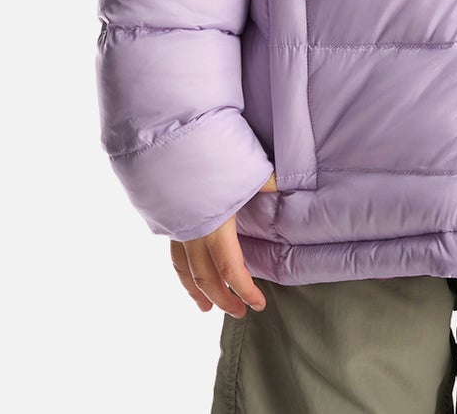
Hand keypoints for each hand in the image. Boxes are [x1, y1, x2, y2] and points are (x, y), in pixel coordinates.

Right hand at [170, 170, 277, 317]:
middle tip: (238, 313)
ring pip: (185, 270)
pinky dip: (182, 270)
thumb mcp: (244, 167)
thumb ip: (266, 179)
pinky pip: (174, 254)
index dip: (244, 291)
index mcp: (215, 227)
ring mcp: (178, 228)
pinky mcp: (168, 219)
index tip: (258, 305)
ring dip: (196, 291)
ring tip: (204, 308)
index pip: (231, 270)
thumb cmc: (208, 156)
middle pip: (206, 278)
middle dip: (222, 299)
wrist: (167, 144)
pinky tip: (185, 273)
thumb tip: (289, 183)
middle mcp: (194, 233)